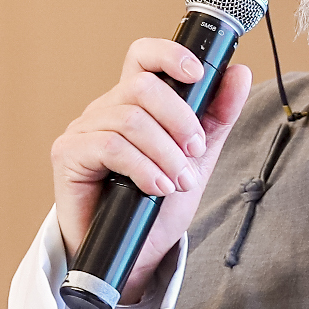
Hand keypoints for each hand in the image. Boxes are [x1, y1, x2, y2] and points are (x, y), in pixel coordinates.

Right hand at [51, 40, 253, 299]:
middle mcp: (106, 108)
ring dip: (165, 153)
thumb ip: (217, 117)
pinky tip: (156, 187)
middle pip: (144, 86)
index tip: (199, 74)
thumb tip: (240, 73)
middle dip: (180, 120)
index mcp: (135, 102)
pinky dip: (142, 167)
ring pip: (130, 119)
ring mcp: (84, 129)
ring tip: (178, 182)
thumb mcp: (198, 157)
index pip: (144, 57)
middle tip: (196, 153)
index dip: (170, 54)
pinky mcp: (68, 153)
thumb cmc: (157, 204)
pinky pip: (109, 146)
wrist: (134, 253)